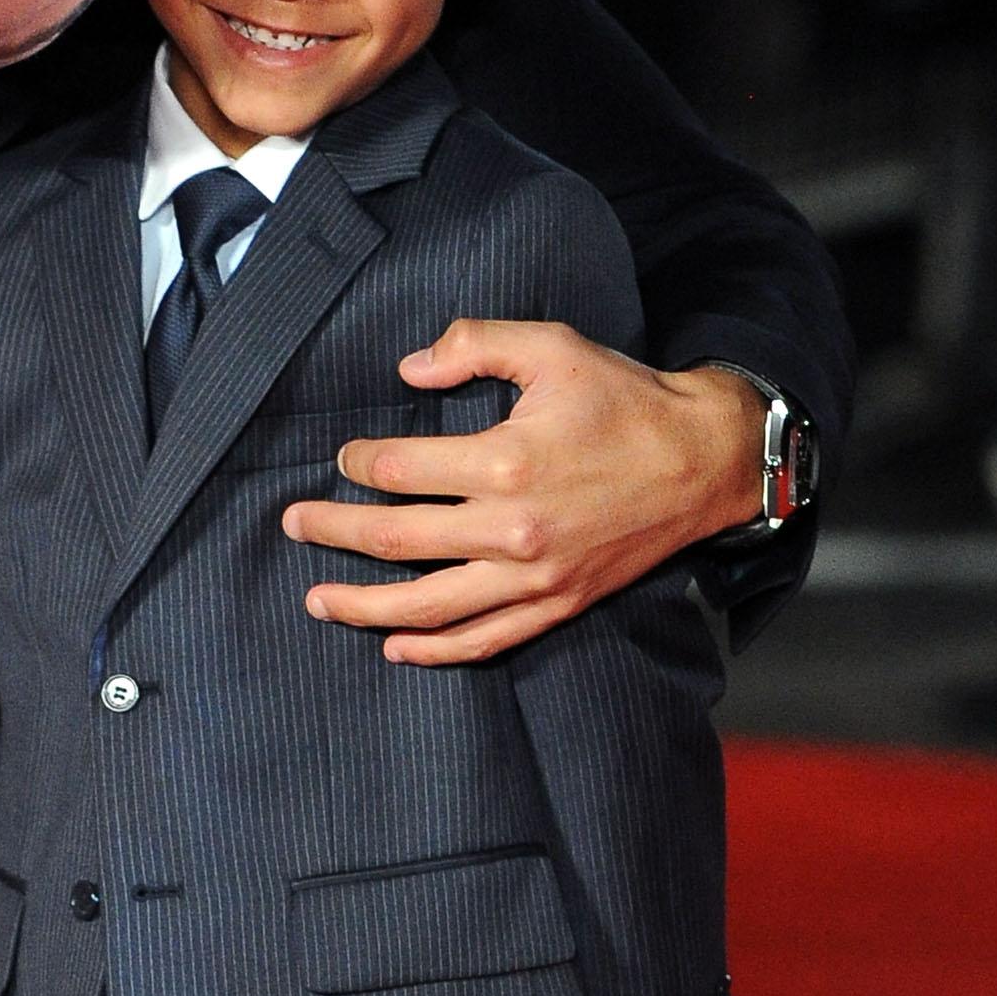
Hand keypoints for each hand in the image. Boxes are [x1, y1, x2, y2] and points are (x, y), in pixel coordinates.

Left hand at [282, 325, 764, 664]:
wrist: (702, 463)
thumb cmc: (626, 402)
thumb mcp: (554, 347)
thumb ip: (476, 344)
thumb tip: (410, 367)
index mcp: (505, 461)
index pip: (400, 468)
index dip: (358, 462)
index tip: (342, 459)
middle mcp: (512, 528)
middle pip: (395, 539)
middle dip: (334, 532)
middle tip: (294, 524)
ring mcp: (531, 577)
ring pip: (425, 606)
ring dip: (361, 606)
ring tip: (317, 600)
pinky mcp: (553, 606)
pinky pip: (479, 641)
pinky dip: (431, 651)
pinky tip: (393, 647)